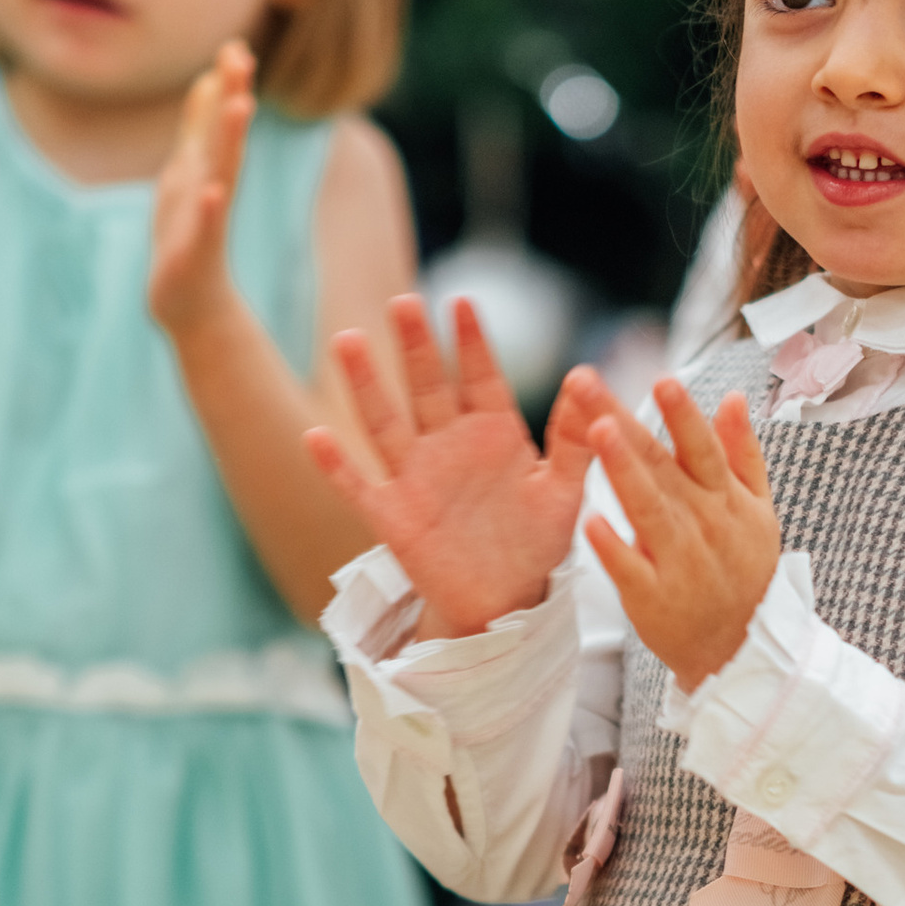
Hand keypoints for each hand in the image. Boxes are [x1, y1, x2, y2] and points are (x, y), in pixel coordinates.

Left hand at [149, 39, 256, 342]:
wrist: (188, 304)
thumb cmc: (188, 236)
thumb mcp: (188, 172)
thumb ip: (200, 127)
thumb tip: (209, 79)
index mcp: (206, 169)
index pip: (219, 120)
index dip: (227, 84)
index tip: (234, 45)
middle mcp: (212, 188)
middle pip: (225, 137)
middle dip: (233, 96)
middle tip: (240, 58)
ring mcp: (206, 220)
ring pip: (222, 173)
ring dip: (231, 140)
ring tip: (240, 105)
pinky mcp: (196, 254)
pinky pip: (205, 227)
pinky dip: (209, 208)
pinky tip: (212, 189)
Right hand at [308, 295, 597, 635]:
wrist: (505, 602)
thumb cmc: (535, 541)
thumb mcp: (563, 491)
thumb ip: (574, 439)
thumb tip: (588, 378)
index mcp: (492, 433)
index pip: (480, 377)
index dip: (470, 343)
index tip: (462, 303)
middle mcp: (449, 446)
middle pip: (427, 387)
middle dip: (416, 347)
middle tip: (404, 303)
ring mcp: (416, 478)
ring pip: (386, 423)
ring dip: (367, 385)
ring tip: (349, 340)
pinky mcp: (394, 517)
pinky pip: (359, 488)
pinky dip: (337, 466)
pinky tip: (316, 437)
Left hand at [584, 379, 779, 691]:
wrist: (739, 648)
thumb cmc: (743, 571)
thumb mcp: (758, 511)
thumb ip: (742, 453)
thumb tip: (732, 398)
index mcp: (723, 499)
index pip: (701, 448)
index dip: (683, 415)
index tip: (663, 379)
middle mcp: (702, 524)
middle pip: (660, 465)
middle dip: (624, 421)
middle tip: (586, 385)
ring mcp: (678, 562)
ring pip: (647, 509)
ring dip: (622, 470)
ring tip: (597, 431)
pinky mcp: (652, 597)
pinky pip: (629, 568)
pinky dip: (613, 546)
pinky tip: (590, 521)